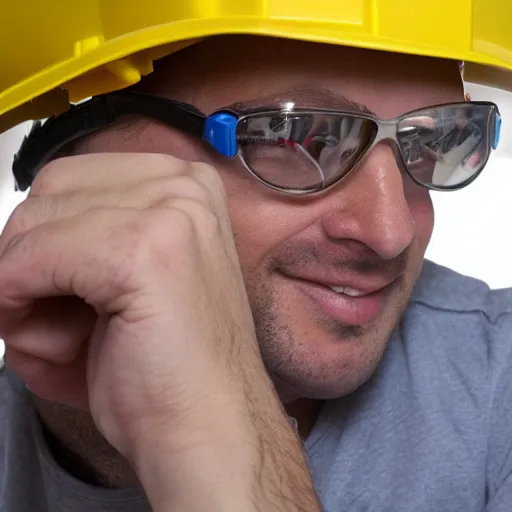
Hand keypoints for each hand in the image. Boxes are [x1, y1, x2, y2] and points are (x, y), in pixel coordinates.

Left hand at [0, 153, 319, 510]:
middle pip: (49, 194)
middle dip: (30, 259)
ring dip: (23, 288)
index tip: (55, 286)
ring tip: (67, 337)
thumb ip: (83, 234)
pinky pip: (30, 258)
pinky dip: (18, 302)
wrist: (209, 423)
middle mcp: (183, 185)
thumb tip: (13, 240)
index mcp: (185, 187)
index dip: (46, 240)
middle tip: (52, 318)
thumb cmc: (170, 364)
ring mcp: (170, 210)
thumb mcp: (129, 275)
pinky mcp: (143, 248)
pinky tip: (62, 341)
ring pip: (33, 224)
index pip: (71, 180)